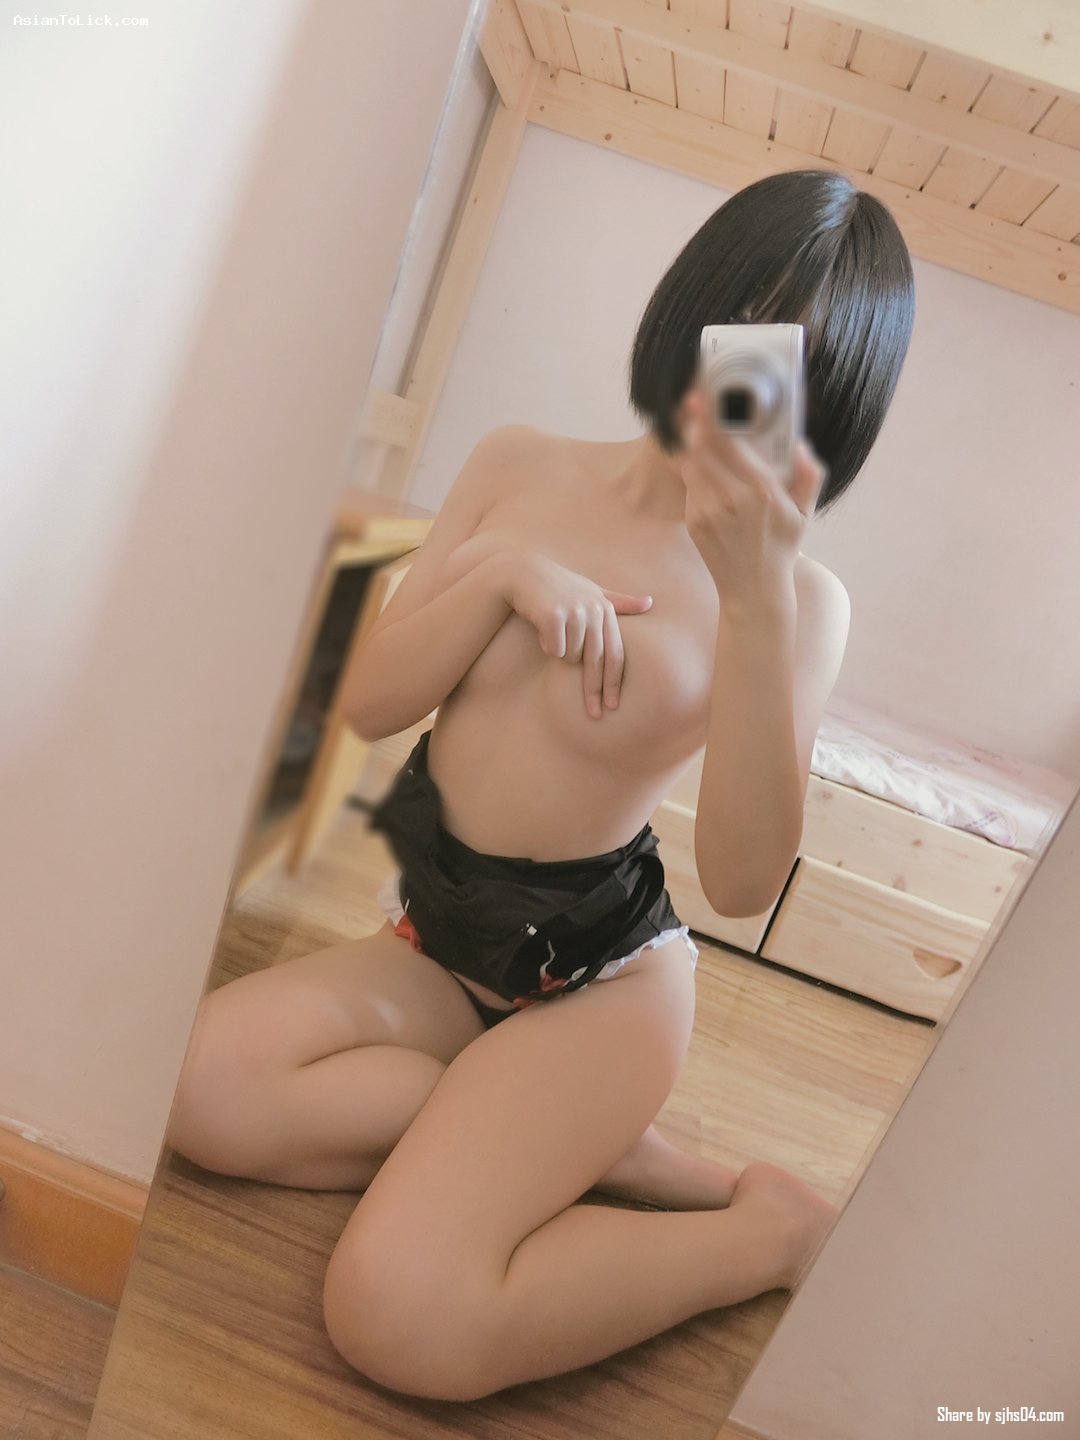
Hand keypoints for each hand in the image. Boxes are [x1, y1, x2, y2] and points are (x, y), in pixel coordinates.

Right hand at [505, 552, 652, 718]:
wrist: (526, 574)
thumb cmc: (561, 586)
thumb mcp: (592, 591)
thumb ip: (619, 601)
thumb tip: (650, 602)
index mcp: (605, 608)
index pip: (615, 654)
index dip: (614, 682)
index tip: (613, 706)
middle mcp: (593, 609)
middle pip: (596, 662)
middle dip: (594, 690)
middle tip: (594, 713)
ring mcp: (573, 611)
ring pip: (570, 657)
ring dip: (560, 652)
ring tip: (554, 633)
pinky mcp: (553, 615)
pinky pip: (554, 650)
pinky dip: (547, 645)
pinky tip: (542, 629)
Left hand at [680, 385, 827, 604]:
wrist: (754, 589)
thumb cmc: (781, 546)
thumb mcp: (805, 512)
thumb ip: (809, 475)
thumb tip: (801, 446)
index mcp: (763, 491)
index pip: (730, 444)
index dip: (712, 419)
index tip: (703, 399)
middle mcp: (734, 500)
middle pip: (703, 449)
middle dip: (694, 424)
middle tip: (691, 404)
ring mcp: (710, 512)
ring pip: (691, 465)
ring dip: (693, 448)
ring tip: (696, 434)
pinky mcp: (695, 522)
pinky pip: (690, 487)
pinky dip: (695, 475)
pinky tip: (704, 472)